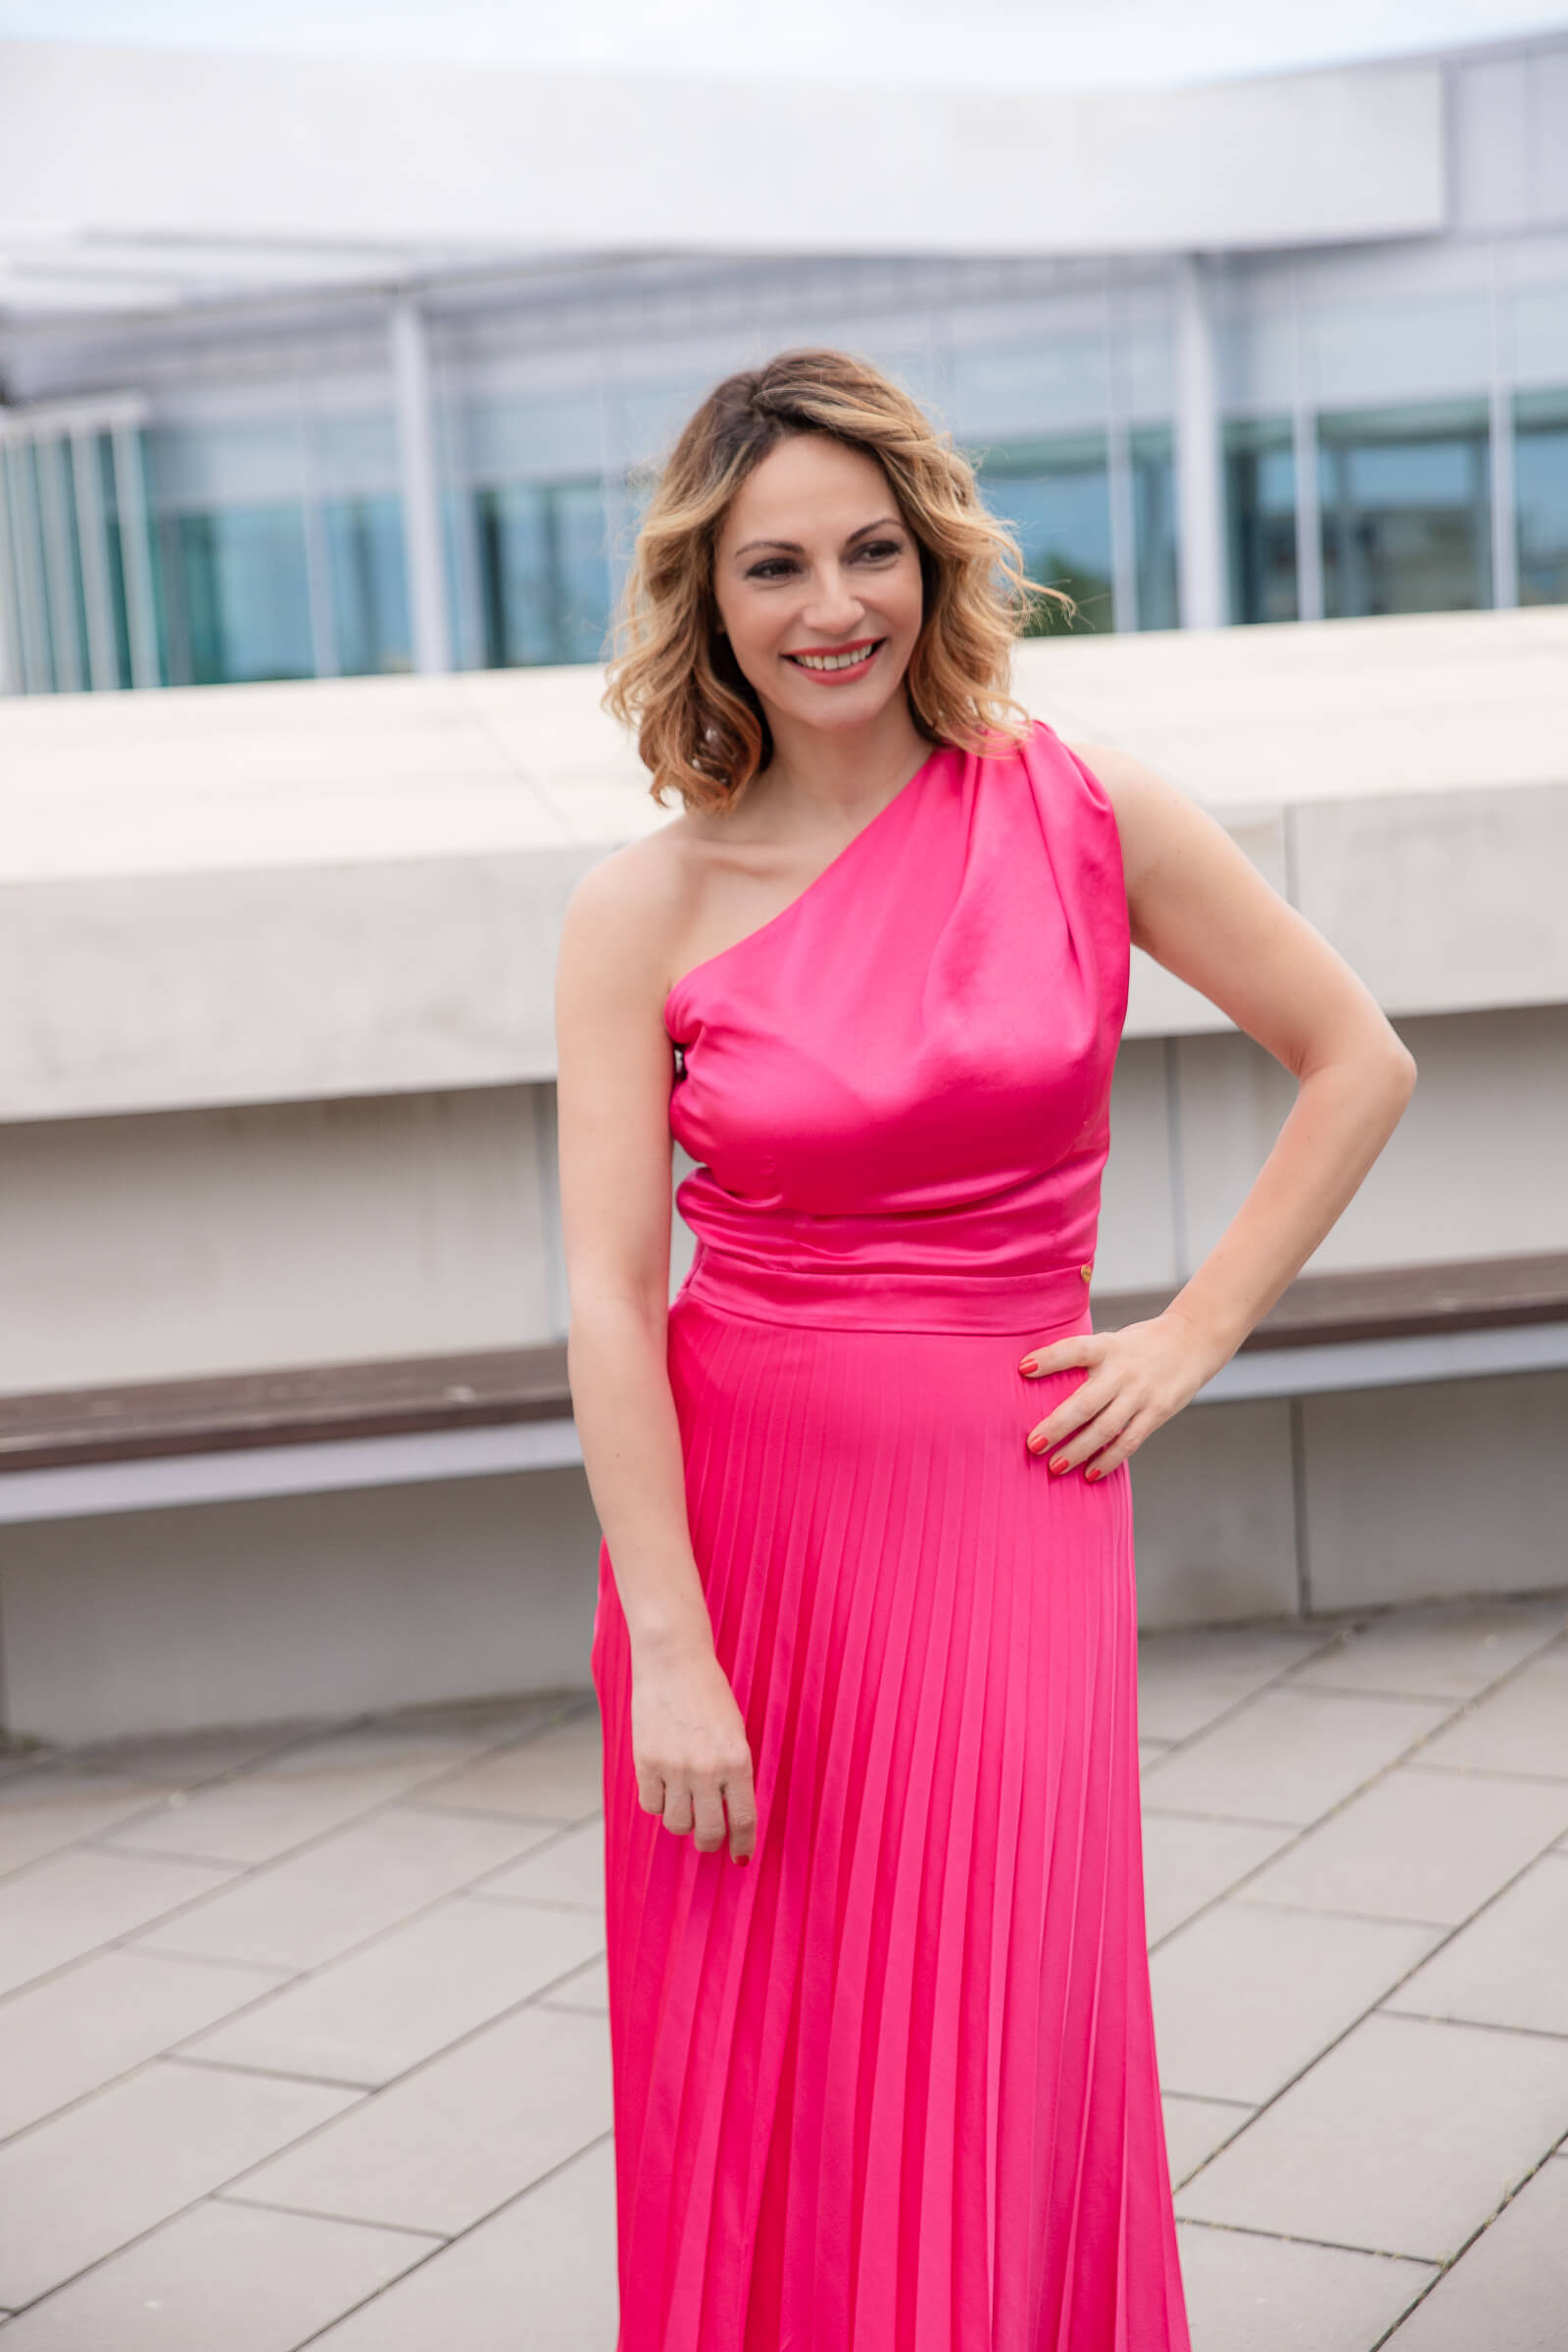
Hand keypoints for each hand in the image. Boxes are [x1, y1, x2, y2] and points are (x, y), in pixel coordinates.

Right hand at [631, 1638, 757, 1864]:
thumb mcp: (735, 1733)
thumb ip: (734, 1772)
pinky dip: (657, 1803)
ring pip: (676, 1823)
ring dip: (681, 1821)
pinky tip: (663, 1786)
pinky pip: (650, 1805)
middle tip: (708, 1838)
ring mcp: (674, 1767)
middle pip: (707, 1832)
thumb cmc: (709, 1695)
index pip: (743, 1820)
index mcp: (737, 1761)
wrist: (674, 1662)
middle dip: (709, 1842)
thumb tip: (730, 1813)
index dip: (742, 1844)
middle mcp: (707, 1769)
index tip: (740, 1856)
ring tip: (683, 1803)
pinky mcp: (646, 1761)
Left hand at [1018, 1307, 1222, 1479]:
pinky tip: (1090, 1473)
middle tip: (1033, 1445)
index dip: (1049, 1358)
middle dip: (1057, 1426)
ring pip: (1105, 1429)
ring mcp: (1141, 1394)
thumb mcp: (1112, 1341)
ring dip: (1078, 1451)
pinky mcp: (1157, 1413)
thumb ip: (1085, 1359)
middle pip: (1085, 1403)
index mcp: (1107, 1347)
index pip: (1075, 1350)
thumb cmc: (1140, 1344)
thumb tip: (1036, 1380)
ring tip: (1055, 1467)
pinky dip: (1108, 1460)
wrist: (1193, 1342)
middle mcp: (1123, 1371)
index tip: (1023, 1368)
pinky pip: (1129, 1442)